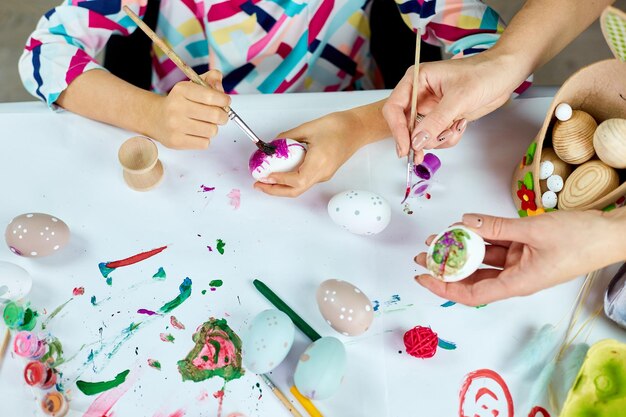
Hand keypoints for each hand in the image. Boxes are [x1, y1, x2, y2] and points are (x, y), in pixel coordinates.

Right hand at [150, 70, 230, 149]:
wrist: (155, 118)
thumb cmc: (179, 102)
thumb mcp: (192, 86)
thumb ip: (210, 80)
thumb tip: (220, 86)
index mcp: (182, 90)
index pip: (211, 96)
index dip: (224, 100)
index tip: (225, 101)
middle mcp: (177, 107)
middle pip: (215, 115)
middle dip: (223, 116)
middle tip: (220, 115)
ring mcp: (175, 125)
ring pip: (212, 131)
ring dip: (213, 128)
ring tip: (206, 124)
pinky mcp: (176, 141)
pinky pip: (205, 143)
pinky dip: (205, 139)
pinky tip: (197, 133)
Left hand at [254, 111, 366, 196]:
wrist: (357, 129)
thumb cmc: (339, 126)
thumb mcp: (308, 128)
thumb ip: (288, 137)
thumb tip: (272, 145)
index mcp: (319, 163)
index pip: (296, 180)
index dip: (278, 180)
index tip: (264, 175)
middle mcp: (322, 173)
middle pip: (296, 190)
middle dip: (275, 190)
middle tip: (259, 184)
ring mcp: (324, 175)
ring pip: (300, 187)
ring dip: (282, 186)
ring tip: (266, 180)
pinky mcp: (324, 172)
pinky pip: (304, 180)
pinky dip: (290, 180)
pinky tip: (281, 172)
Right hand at [382, 52, 524, 163]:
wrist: (505, 74)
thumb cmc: (483, 73)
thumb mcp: (459, 98)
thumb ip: (436, 121)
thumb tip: (416, 141)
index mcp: (416, 80)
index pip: (394, 108)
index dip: (397, 129)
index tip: (405, 148)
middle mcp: (420, 95)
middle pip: (405, 125)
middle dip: (417, 140)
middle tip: (421, 155)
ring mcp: (431, 108)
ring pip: (421, 135)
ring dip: (437, 138)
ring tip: (455, 128)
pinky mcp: (443, 118)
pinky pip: (436, 136)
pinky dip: (447, 138)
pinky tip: (460, 126)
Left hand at [414, 209, 625, 305]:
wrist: (611, 234)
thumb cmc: (581, 240)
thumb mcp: (534, 231)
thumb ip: (497, 226)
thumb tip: (466, 222)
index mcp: (517, 283)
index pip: (471, 293)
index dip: (444, 287)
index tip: (423, 276)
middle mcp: (515, 277)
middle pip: (472, 277)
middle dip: (446, 266)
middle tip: (425, 252)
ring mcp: (520, 263)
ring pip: (483, 258)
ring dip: (462, 248)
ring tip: (439, 237)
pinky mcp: (526, 249)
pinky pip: (497, 244)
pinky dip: (482, 235)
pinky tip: (467, 226)